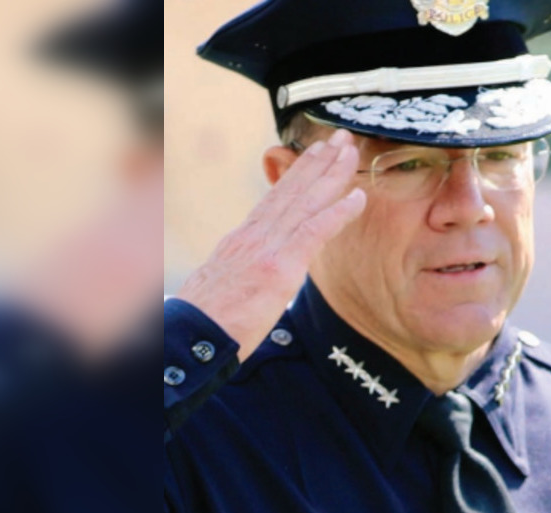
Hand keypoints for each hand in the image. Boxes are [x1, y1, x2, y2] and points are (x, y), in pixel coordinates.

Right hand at [176, 128, 365, 359]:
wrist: (191, 336)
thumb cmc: (206, 320)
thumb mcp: (222, 284)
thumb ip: (243, 270)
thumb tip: (252, 273)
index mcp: (242, 239)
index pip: (275, 198)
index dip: (297, 173)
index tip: (316, 154)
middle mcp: (254, 235)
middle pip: (292, 190)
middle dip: (319, 161)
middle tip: (342, 138)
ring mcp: (266, 248)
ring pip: (306, 201)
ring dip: (333, 174)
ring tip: (351, 150)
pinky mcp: (278, 267)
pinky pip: (314, 231)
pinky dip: (339, 212)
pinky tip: (359, 197)